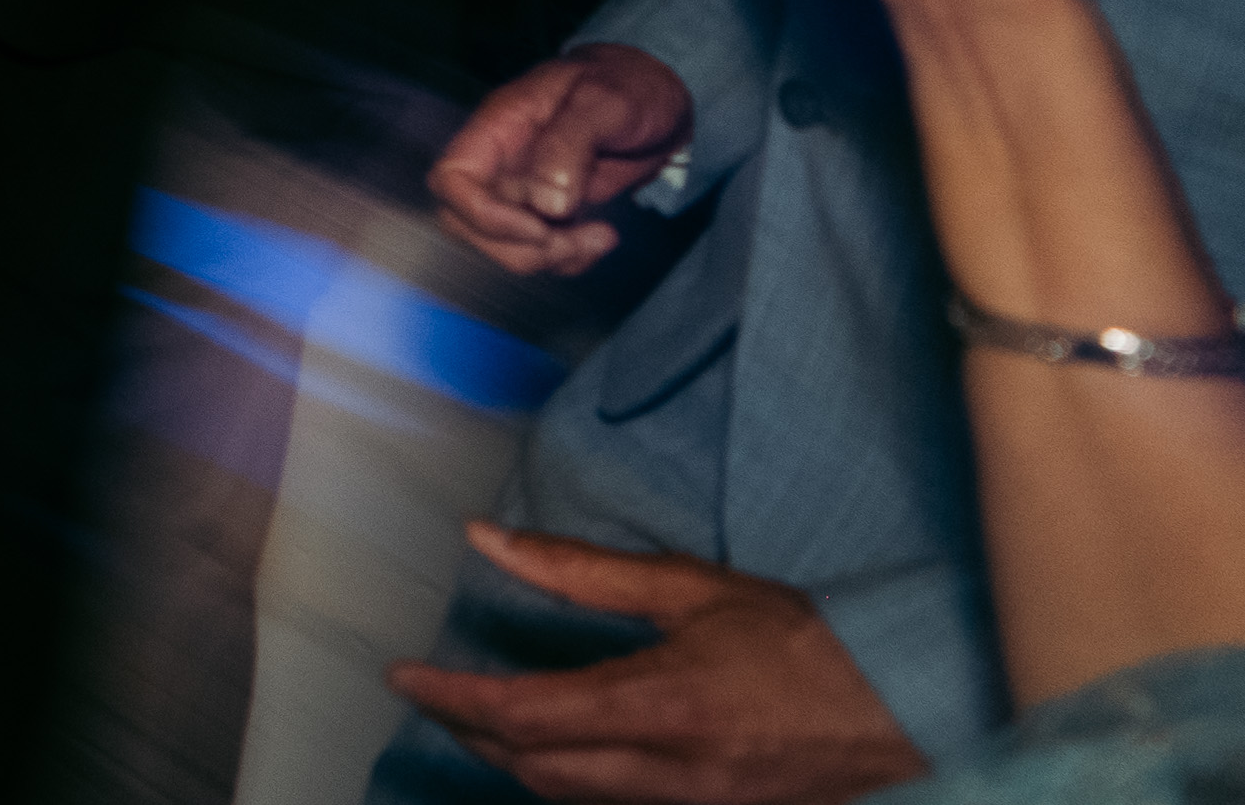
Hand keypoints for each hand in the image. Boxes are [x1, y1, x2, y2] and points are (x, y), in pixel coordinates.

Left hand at [387, 528, 921, 802]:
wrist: (915, 708)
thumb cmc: (808, 640)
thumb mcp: (695, 588)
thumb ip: (582, 570)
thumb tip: (488, 539)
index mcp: (662, 707)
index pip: (526, 716)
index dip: (453, 698)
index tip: (403, 673)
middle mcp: (672, 773)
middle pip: (536, 769)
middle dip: (471, 730)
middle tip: (431, 690)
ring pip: (572, 797)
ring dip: (515, 759)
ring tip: (477, 712)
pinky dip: (569, 778)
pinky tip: (556, 746)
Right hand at [431, 42, 699, 276]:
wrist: (659, 98)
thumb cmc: (627, 84)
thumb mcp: (605, 101)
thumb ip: (570, 142)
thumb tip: (547, 204)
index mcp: (499, 126)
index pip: (452, 178)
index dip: (482, 214)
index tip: (539, 227)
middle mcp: (502, 162)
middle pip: (465, 223)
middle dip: (517, 248)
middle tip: (573, 241)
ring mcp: (523, 190)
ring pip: (502, 245)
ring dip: (549, 258)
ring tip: (601, 238)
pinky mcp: (550, 211)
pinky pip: (541, 251)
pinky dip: (568, 260)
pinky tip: (602, 238)